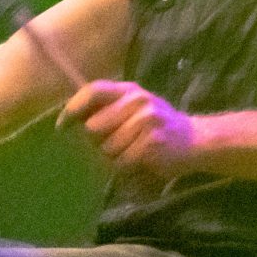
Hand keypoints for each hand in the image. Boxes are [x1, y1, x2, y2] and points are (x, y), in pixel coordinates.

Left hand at [62, 80, 208, 175]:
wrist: (194, 140)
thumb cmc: (156, 126)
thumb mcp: (134, 108)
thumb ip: (106, 108)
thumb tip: (67, 120)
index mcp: (130, 90)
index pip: (93, 91)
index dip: (73, 108)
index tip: (62, 126)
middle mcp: (138, 100)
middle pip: (93, 126)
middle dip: (97, 141)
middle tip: (116, 142)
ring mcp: (146, 121)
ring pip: (106, 148)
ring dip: (113, 156)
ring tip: (131, 151)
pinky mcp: (151, 143)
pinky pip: (120, 161)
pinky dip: (125, 167)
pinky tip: (139, 161)